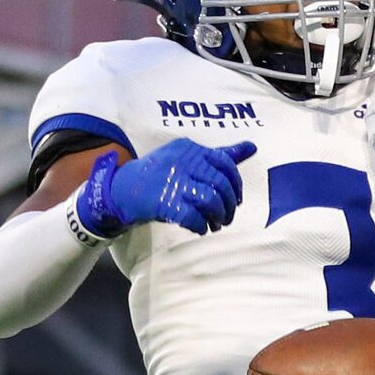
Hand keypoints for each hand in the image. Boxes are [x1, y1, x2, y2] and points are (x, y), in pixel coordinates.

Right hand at [75, 138, 256, 238]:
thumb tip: (252, 147)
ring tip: (215, 225)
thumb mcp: (188, 158)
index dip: (236, 185)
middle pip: (221, 185)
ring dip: (218, 217)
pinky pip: (194, 218)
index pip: (226, 164)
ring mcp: (173, 182)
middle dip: (229, 206)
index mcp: (190, 149)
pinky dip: (201, 226)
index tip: (235, 199)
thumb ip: (220, 155)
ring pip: (212, 201)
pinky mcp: (165, 203)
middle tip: (226, 218)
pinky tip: (200, 228)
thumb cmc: (161, 175)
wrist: (123, 189)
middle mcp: (183, 162)